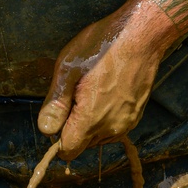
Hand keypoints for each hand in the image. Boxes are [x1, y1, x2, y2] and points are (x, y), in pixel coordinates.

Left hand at [37, 0, 174, 159]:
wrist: (142, 35)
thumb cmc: (102, 47)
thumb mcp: (68, 69)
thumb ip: (56, 104)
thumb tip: (45, 130)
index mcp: (91, 120)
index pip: (68, 151)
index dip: (57, 138)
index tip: (58, 115)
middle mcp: (111, 128)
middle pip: (83, 145)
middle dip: (73, 129)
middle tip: (73, 96)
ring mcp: (127, 123)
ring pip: (99, 138)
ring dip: (90, 124)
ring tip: (90, 92)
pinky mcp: (136, 115)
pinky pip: (114, 128)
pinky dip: (105, 118)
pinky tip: (105, 93)